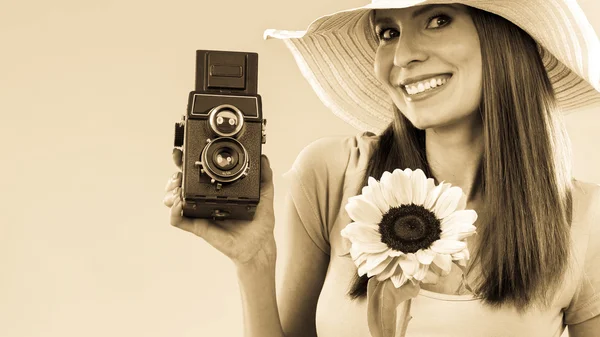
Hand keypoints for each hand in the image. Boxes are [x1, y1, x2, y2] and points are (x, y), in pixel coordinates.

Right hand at [163, 149, 276, 268]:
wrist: (259, 244)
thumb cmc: (259, 222)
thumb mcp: (264, 194)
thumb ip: (264, 175)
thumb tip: (263, 158)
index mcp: (217, 190)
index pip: (198, 173)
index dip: (187, 162)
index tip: (183, 153)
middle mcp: (205, 200)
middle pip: (180, 184)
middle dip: (174, 175)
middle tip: (179, 172)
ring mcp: (200, 213)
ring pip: (174, 200)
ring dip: (171, 191)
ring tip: (179, 188)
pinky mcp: (199, 227)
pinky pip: (178, 220)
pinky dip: (174, 211)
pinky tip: (180, 203)